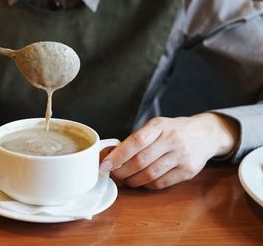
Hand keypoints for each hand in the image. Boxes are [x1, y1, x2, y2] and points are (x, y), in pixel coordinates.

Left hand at [100, 113, 238, 188]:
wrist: (205, 134)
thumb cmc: (173, 130)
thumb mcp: (156, 126)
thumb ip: (136, 138)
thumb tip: (112, 155)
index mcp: (159, 126)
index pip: (135, 142)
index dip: (117, 155)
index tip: (105, 165)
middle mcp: (172, 140)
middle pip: (140, 161)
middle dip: (122, 171)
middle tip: (114, 174)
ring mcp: (181, 156)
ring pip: (150, 175)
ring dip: (133, 181)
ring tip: (126, 179)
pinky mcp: (188, 171)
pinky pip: (161, 183)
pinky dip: (147, 185)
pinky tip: (142, 181)